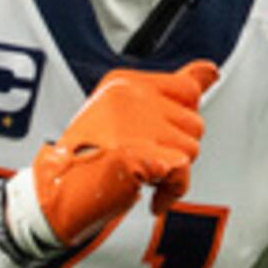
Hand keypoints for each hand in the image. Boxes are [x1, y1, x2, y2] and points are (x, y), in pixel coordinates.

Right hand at [1, 59, 214, 257]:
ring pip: (192, 148)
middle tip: (145, 162)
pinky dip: (171, 192)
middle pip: (194, 123)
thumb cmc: (90, 160)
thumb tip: (211, 69)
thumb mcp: (129, 116)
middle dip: (177, 150)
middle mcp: (129, 97)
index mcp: (125, 84)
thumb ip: (174, 91)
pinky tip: (152, 198)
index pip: (187, 90)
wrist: (56, 196)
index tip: (158, 138)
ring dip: (174, 172)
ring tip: (143, 178)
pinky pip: (182, 172)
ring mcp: (132, 124)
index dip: (179, 122)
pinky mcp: (138, 153)